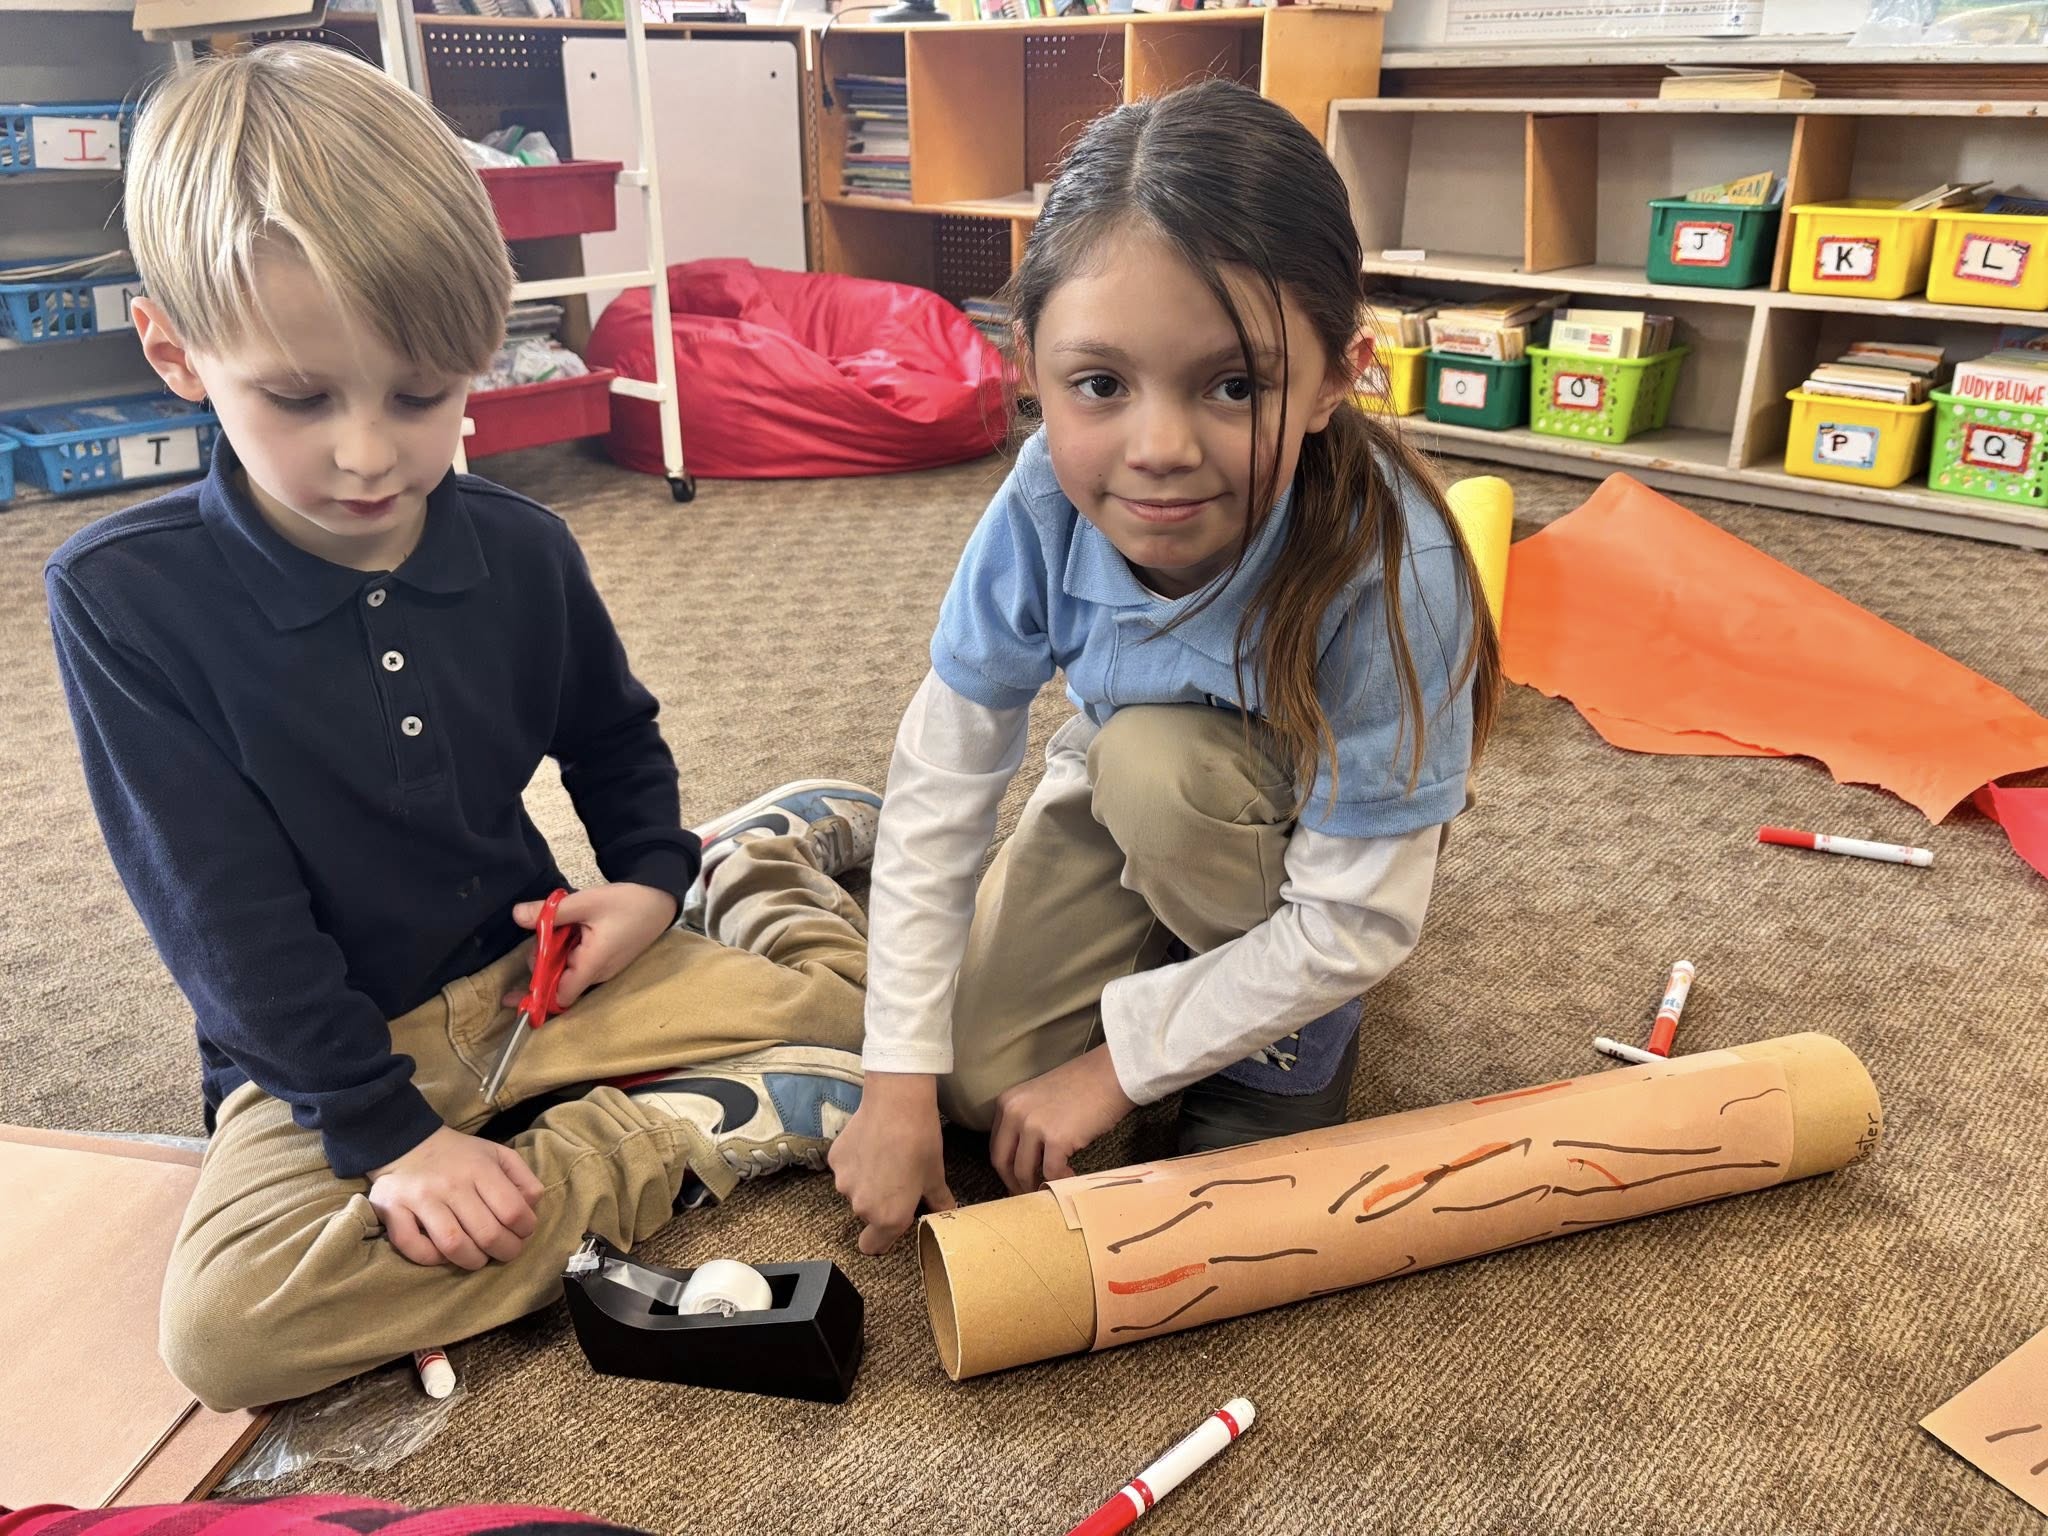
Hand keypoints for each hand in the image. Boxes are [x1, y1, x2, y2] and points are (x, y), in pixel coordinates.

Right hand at [367, 1126, 545, 1268]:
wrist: (405, 1143)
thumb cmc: (459, 1156)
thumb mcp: (497, 1154)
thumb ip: (522, 1179)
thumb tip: (531, 1208)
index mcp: (480, 1168)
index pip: (513, 1211)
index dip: (525, 1230)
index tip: (523, 1232)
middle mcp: (450, 1184)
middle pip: (487, 1234)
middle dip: (505, 1251)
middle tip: (505, 1251)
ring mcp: (420, 1199)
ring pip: (454, 1246)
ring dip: (473, 1261)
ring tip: (479, 1258)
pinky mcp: (393, 1211)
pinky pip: (415, 1248)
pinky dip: (433, 1259)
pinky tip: (444, 1254)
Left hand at [504, 881, 677, 1010]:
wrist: (660, 900)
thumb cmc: (628, 903)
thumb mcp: (586, 901)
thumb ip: (551, 912)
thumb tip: (516, 916)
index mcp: (592, 964)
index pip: (559, 997)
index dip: (536, 994)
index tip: (517, 987)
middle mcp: (598, 974)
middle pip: (557, 982)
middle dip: (542, 961)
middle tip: (545, 929)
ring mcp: (603, 970)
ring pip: (567, 972)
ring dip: (555, 954)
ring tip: (562, 924)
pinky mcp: (605, 962)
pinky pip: (578, 964)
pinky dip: (568, 951)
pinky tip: (572, 929)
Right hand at [827, 1072, 955, 1255]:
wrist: (897, 1104)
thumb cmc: (921, 1143)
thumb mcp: (935, 1176)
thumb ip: (939, 1202)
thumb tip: (948, 1212)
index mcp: (888, 1217)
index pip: (872, 1246)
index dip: (882, 1239)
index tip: (893, 1222)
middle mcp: (861, 1206)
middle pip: (867, 1215)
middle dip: (879, 1202)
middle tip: (898, 1178)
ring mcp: (843, 1182)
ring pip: (854, 1190)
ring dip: (866, 1181)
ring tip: (885, 1157)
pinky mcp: (834, 1160)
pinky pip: (845, 1169)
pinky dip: (856, 1162)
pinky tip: (871, 1143)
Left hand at [989, 1047, 1135, 1194]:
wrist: (1111, 1074)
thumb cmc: (1082, 1085)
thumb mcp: (1039, 1097)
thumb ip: (1026, 1120)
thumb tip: (1024, 1155)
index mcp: (1008, 1102)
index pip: (997, 1144)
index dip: (1006, 1167)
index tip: (1015, 1180)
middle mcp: (1015, 1113)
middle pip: (1002, 1161)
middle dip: (1013, 1183)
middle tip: (1027, 1195)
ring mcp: (1034, 1126)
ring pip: (1024, 1172)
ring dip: (1036, 1186)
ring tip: (1050, 1188)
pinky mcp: (1056, 1139)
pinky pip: (1050, 1173)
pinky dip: (1059, 1181)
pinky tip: (1070, 1178)